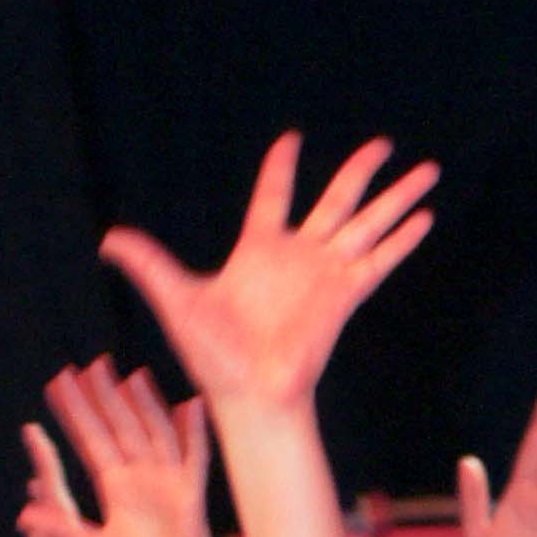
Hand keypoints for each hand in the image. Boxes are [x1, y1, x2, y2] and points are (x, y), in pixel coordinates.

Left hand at [24, 362, 220, 536]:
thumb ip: (61, 530)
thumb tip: (23, 516)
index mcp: (114, 487)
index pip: (89, 441)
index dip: (74, 414)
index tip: (57, 385)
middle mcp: (138, 476)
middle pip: (118, 427)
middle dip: (104, 397)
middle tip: (91, 364)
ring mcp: (165, 480)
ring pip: (153, 431)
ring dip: (145, 405)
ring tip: (134, 376)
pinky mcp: (189, 492)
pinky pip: (194, 456)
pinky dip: (194, 432)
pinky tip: (192, 406)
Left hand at [101, 131, 436, 414]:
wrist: (249, 395)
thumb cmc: (212, 357)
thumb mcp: (177, 300)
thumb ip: (150, 264)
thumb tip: (109, 240)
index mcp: (258, 250)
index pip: (273, 197)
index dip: (280, 169)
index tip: (291, 140)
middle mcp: (298, 257)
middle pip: (336, 200)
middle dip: (361, 172)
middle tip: (384, 144)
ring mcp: (325, 275)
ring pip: (367, 223)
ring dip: (397, 198)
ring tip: (427, 170)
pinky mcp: (345, 297)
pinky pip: (378, 261)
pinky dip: (401, 241)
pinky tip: (424, 219)